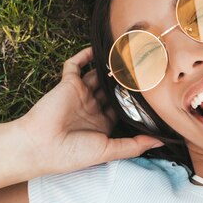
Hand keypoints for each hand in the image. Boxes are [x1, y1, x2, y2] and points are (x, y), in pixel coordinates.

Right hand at [16, 47, 163, 174]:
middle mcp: (92, 107)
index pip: (123, 108)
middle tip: (144, 68)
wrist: (40, 146)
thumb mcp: (109, 151)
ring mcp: (80, 94)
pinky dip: (84, 55)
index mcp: (102, 123)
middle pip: (113, 89)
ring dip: (110, 66)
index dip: (135, 100)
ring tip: (127, 55)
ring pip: (98, 75)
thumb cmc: (72, 153)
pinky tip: (97, 49)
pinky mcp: (67, 84)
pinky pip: (74, 65)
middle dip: (126, 81)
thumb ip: (135, 145)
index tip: (152, 92)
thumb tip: (162, 142)